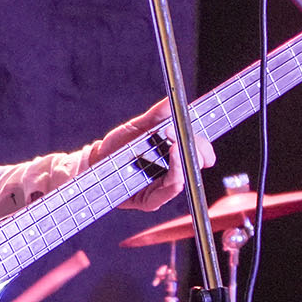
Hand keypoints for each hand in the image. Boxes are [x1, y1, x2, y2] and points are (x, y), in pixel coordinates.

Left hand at [94, 100, 216, 210]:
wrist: (97, 162)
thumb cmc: (120, 146)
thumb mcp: (138, 127)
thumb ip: (157, 116)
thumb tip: (173, 100)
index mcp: (174, 156)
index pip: (197, 152)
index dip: (204, 146)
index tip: (201, 133)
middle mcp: (172, 173)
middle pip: (196, 164)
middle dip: (195, 149)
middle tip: (181, 134)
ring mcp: (163, 188)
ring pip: (185, 176)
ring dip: (184, 160)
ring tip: (176, 144)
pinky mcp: (151, 201)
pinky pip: (169, 190)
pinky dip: (175, 174)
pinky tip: (173, 159)